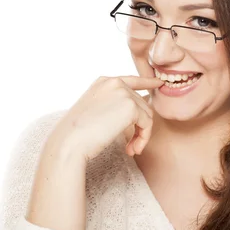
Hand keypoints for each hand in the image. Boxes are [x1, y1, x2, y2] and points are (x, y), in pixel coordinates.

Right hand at [49, 76, 163, 161]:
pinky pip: (147, 124)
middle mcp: (114, 82)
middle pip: (141, 103)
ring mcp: (123, 92)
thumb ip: (114, 105)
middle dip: (139, 126)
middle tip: (132, 146)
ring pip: (147, 114)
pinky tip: (132, 149)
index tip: (159, 84)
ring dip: (142, 135)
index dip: (148, 83)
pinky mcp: (131, 106)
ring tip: (132, 149)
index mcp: (104, 82)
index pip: (132, 80)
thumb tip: (139, 109)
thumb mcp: (95, 111)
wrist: (70, 141)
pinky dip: (143, 139)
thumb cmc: (78, 133)